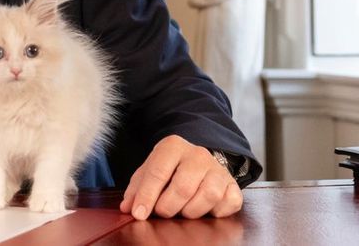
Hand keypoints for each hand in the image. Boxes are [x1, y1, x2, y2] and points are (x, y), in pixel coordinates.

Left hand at [120, 135, 242, 219]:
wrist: (197, 161)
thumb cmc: (169, 169)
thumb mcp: (149, 172)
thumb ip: (136, 189)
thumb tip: (127, 208)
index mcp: (172, 146)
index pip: (158, 172)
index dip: (146, 196)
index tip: (139, 214)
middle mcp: (198, 154)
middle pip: (183, 187)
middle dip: (168, 207)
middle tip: (162, 212)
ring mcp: (218, 169)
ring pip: (208, 196)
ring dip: (191, 211)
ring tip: (182, 210)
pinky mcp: (233, 184)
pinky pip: (228, 203)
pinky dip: (215, 212)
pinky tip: (204, 209)